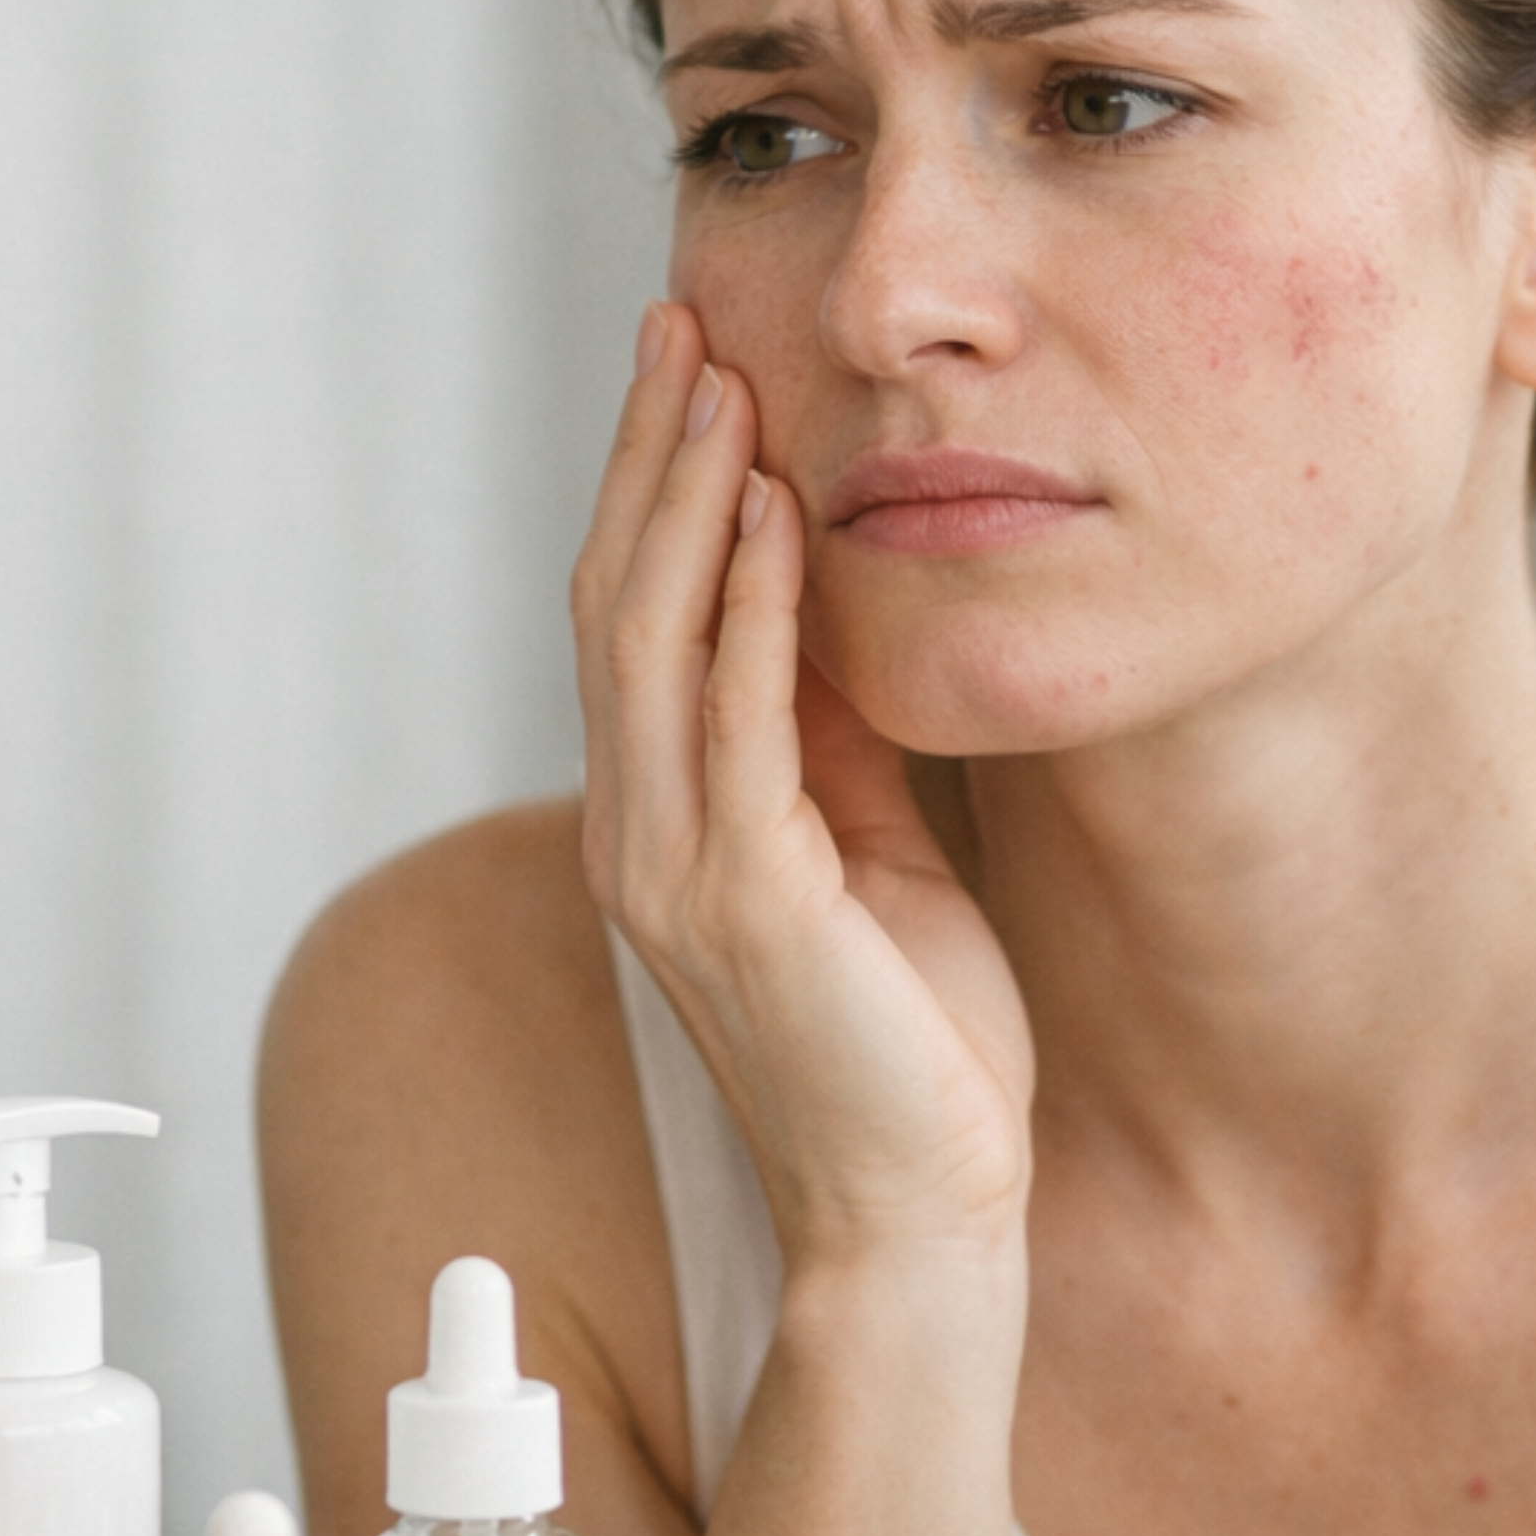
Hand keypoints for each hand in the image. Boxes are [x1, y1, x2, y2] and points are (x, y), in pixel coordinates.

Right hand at [573, 302, 1034, 1270]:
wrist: (921, 1211)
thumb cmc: (911, 1037)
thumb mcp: (868, 850)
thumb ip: (825, 736)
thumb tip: (820, 602)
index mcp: (660, 823)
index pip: (630, 622)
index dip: (649, 490)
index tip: (690, 371)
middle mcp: (638, 835)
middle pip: (614, 604)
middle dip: (649, 457)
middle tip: (681, 325)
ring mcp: (676, 871)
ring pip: (649, 642)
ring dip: (683, 499)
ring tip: (717, 376)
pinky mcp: (746, 904)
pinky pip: (737, 722)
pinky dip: (748, 606)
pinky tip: (774, 512)